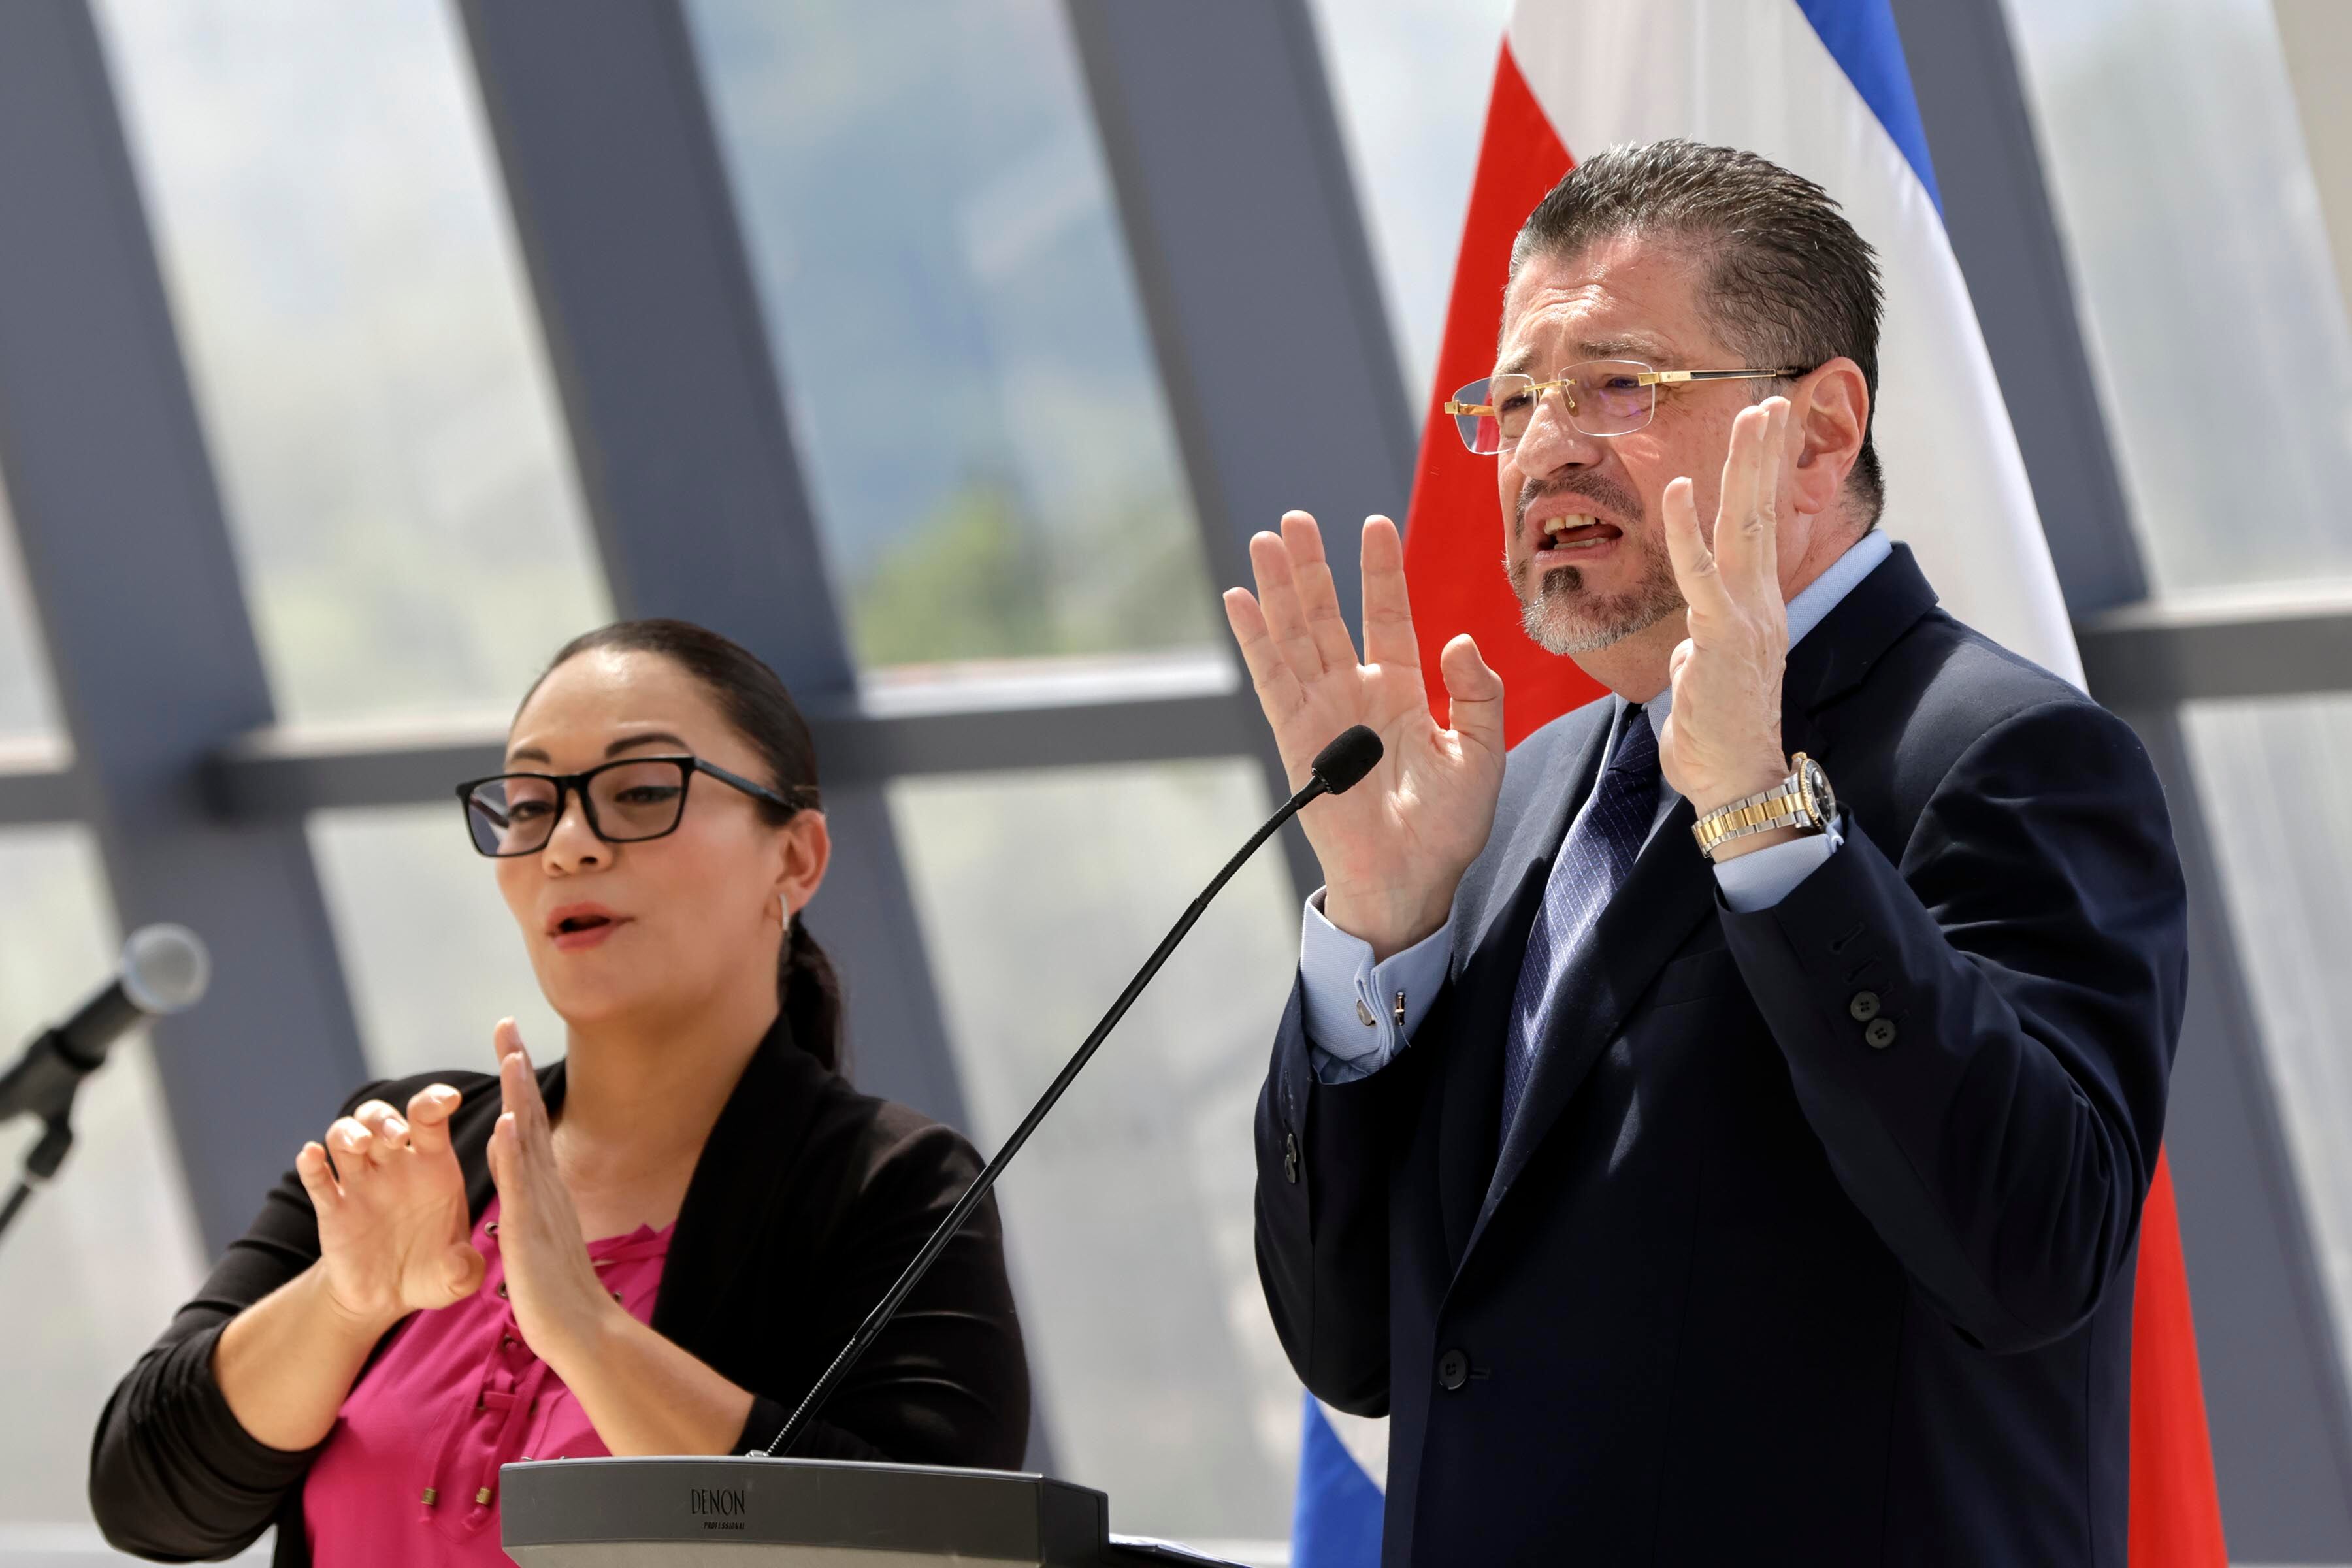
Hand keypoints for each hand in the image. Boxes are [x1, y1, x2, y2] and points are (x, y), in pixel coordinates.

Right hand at [296, 1082, 482, 1332]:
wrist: (389, 1297)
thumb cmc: (433, 1271)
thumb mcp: (458, 1275)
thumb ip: (466, 1268)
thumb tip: (461, 1264)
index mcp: (432, 1166)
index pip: (429, 1119)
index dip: (435, 1101)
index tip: (449, 1099)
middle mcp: (394, 1166)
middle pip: (381, 1118)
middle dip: (386, 1119)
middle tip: (397, 1137)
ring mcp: (360, 1184)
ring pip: (345, 1136)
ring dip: (349, 1132)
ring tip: (360, 1145)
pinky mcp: (333, 1210)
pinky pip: (318, 1179)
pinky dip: (311, 1165)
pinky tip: (311, 1155)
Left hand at [485, 1019, 617, 1371]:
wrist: (580, 1330)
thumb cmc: (558, 1295)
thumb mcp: (537, 1239)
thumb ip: (530, 1205)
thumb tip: (519, 1181)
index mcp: (544, 1189)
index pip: (527, 1126)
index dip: (516, 1086)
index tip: (508, 1049)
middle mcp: (546, 1186)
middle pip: (529, 1115)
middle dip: (515, 1069)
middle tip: (505, 1026)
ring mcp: (541, 1203)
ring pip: (528, 1137)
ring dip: (517, 1094)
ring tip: (509, 1053)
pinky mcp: (531, 1226)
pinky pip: (521, 1180)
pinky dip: (513, 1147)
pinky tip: (506, 1118)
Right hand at [1223, 512, 1505, 957]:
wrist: (1411, 880)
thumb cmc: (1449, 827)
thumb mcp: (1483, 755)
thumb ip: (1478, 696)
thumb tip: (1458, 640)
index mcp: (1402, 692)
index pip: (1387, 617)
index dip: (1380, 573)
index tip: (1373, 525)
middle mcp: (1356, 694)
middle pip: (1328, 616)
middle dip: (1312, 568)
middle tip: (1296, 520)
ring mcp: (1322, 712)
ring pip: (1295, 637)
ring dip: (1279, 589)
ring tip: (1266, 540)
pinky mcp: (1296, 738)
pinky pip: (1272, 679)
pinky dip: (1255, 639)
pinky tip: (1239, 599)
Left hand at [1659, 399, 1797, 841]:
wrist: (1735, 780)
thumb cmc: (1717, 735)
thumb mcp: (1707, 676)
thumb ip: (1701, 648)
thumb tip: (1689, 643)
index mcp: (1756, 609)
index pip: (1759, 529)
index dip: (1759, 478)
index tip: (1762, 432)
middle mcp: (1760, 604)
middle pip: (1763, 512)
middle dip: (1766, 454)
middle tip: (1772, 400)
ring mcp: (1744, 617)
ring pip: (1744, 527)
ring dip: (1746, 468)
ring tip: (1751, 415)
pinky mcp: (1719, 636)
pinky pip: (1700, 574)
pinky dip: (1686, 529)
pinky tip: (1676, 488)